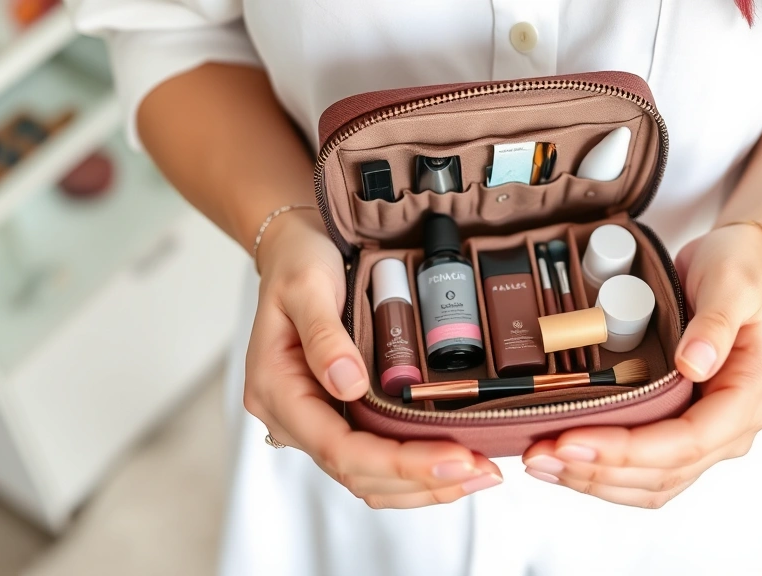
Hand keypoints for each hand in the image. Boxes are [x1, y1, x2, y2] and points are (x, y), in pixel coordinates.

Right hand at [244, 211, 501, 507]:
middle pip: (358, 473)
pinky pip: (375, 460)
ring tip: (480, 475)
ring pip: (369, 479)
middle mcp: (294, 417)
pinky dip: (414, 471)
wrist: (296, 249)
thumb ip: (324, 335)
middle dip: (424, 479)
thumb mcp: (306, 286)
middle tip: (484, 471)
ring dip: (425, 486)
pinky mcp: (339, 417)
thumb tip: (349, 384)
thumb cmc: (297, 264)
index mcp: (278, 391)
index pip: (339, 448)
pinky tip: (453, 466)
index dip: (399, 461)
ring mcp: (317, 421)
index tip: (454, 457)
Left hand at [521, 224, 761, 507]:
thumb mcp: (731, 284)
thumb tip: (692, 363)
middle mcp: (733, 428)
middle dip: (598, 469)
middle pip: (663, 472)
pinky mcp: (682, 430)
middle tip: (539, 455)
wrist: (742, 267)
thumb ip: (715, 324)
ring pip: (651, 482)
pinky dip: (603, 472)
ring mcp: (708, 435)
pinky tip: (564, 462)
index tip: (572, 440)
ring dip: (594, 479)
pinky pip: (645, 469)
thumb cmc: (740, 272)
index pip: (687, 442)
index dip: (627, 449)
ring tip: (541, 462)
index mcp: (750, 397)